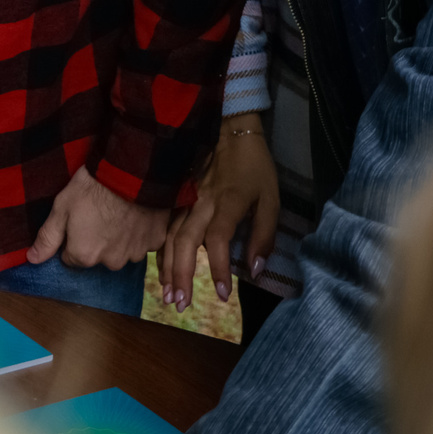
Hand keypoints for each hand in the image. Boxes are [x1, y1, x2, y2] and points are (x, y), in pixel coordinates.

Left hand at [26, 167, 169, 272]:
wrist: (131, 172)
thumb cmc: (92, 188)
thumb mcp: (61, 208)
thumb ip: (47, 237)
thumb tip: (32, 259)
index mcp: (84, 255)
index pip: (71, 257)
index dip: (73, 238)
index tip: (78, 219)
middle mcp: (110, 262)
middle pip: (98, 256)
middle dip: (97, 240)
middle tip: (98, 213)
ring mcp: (135, 254)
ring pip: (122, 251)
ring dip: (119, 237)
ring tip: (118, 212)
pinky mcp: (154, 242)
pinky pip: (143, 242)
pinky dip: (139, 232)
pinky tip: (136, 213)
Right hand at [160, 116, 278, 309]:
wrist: (227, 128)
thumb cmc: (253, 167)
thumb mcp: (271, 198)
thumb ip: (264, 235)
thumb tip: (255, 270)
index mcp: (228, 203)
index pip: (218, 240)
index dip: (219, 268)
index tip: (222, 296)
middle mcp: (202, 203)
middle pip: (186, 241)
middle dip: (182, 274)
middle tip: (181, 305)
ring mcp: (185, 199)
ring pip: (170, 236)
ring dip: (168, 267)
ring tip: (168, 294)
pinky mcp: (176, 197)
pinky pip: (165, 228)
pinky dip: (162, 251)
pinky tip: (161, 269)